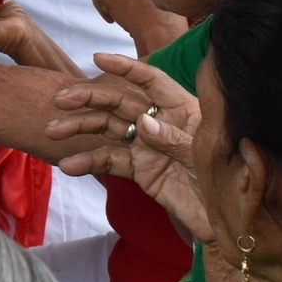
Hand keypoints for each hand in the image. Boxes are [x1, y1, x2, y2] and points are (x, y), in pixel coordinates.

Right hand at [50, 53, 210, 242]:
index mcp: (183, 109)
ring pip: (108, 128)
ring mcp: (147, 145)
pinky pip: (110, 161)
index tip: (98, 57)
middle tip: (60, 101)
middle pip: (120, 102)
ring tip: (53, 131)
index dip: (126, 67)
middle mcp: (161, 121)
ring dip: (79, 127)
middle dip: (89, 99)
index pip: (151, 80)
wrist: (228, 223)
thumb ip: (174, 139)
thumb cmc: (228, 184)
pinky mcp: (140, 169)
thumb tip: (142, 123)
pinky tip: (69, 165)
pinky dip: (88, 162)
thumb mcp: (205, 158)